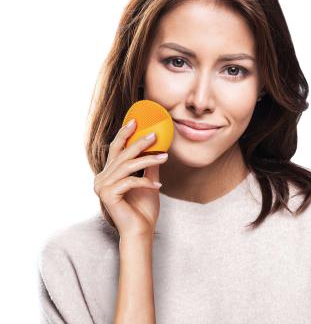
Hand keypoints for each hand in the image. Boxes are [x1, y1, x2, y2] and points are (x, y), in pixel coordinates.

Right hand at [93, 121, 167, 238]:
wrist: (141, 231)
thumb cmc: (143, 209)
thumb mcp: (148, 181)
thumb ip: (148, 165)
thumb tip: (157, 147)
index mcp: (109, 174)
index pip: (116, 150)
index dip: (124, 134)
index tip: (135, 121)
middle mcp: (102, 178)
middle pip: (121, 154)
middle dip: (139, 143)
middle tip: (155, 135)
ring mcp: (102, 187)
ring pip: (127, 166)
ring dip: (148, 160)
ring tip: (164, 157)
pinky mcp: (107, 195)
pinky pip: (129, 181)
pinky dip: (145, 182)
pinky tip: (158, 185)